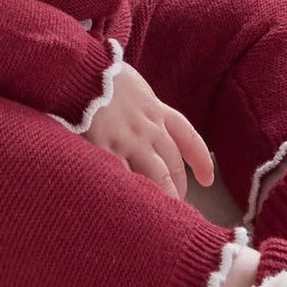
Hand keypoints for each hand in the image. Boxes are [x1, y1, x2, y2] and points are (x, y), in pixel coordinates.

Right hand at [85, 62, 214, 198]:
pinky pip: (122, 177)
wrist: (79, 71)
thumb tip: (146, 123)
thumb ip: (141, 106)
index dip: (201, 159)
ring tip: (160, 216)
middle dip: (178, 186)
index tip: (207, 179)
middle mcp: (147, 127)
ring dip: (161, 195)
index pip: (187, 137)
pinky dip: (129, 193)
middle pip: (172, 163)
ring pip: (155, 175)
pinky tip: (131, 206)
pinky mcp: (104, 149)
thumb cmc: (101, 76)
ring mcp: (127, 140)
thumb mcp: (131, 86)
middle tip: (177, 205)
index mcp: (155, 109)